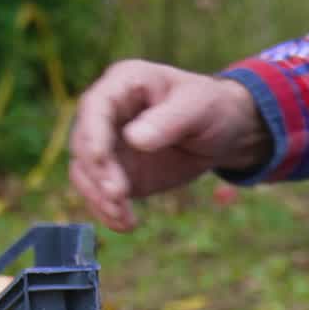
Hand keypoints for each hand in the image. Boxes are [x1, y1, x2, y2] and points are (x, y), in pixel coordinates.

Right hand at [68, 60, 267, 231]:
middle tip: (119, 197)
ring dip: (99, 198)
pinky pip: (102, 194)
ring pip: (86, 173)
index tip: (100, 160)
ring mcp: (111, 146)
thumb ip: (169, 121)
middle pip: (84, 144)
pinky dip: (109, 211)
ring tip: (125, 218)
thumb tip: (134, 139)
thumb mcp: (198, 108)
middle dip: (97, 173)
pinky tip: (126, 225)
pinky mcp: (120, 174)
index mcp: (124, 84)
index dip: (93, 135)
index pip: (95, 107)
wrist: (224, 132)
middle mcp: (108, 114)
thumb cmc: (211, 108)